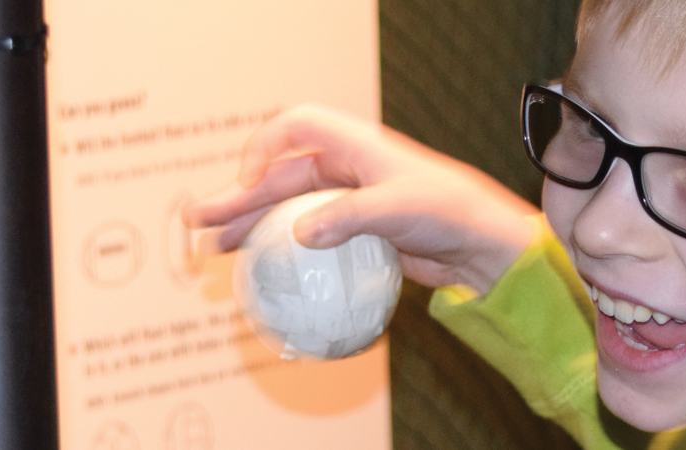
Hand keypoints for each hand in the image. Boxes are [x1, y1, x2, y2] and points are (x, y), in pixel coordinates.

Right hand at [185, 104, 540, 293]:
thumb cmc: (451, 213)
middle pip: (280, 175)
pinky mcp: (354, 233)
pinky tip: (261, 271)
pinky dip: (283, 249)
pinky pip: (309, 238)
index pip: (296, 127)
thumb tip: (302, 234)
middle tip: (201, 221)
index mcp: (355, 146)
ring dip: (253, 226)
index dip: (264, 147)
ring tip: (216, 249)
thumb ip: (348, 218)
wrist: (484, 246)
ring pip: (288, 209)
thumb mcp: (399, 209)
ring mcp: (349, 202)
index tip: (251, 184)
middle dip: (240, 196)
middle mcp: (346, 169)